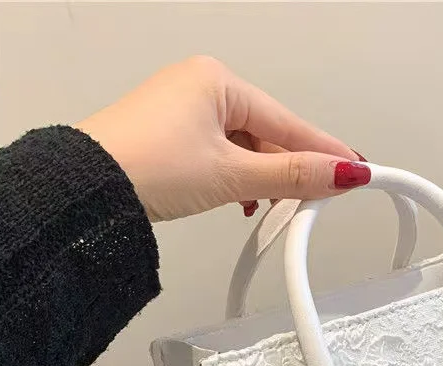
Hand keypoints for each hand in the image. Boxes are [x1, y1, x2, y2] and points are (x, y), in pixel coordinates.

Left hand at [77, 56, 369, 222]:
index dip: (325, 152)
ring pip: (246, 147)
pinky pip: (222, 154)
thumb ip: (292, 174)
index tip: (357, 170)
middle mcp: (201, 88)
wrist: (85, 191)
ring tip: (273, 206)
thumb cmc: (146, 167)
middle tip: (316, 200)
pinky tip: (243, 200)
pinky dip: (238, 178)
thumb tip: (341, 173)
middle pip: (268, 133)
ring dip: (263, 178)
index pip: (289, 122)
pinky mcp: (171, 137)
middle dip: (290, 169)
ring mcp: (184, 112)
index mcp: (218, 81)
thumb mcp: (233, 174)